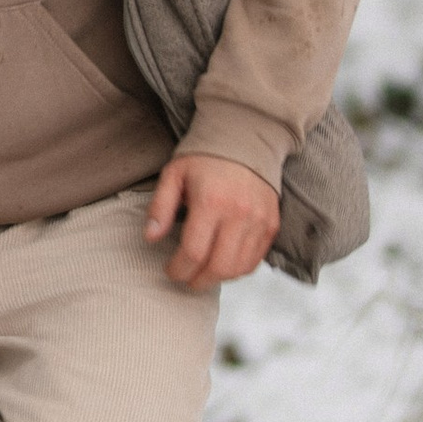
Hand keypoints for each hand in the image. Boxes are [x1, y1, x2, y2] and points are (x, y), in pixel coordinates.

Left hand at [145, 151, 280, 289]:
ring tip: (202, 275)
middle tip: (185, 280)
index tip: (170, 270)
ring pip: (239, 268)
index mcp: (211, 201)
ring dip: (218, 279)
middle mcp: (239, 214)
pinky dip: (238, 270)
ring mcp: (259, 221)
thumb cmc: (204, 158)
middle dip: (197, 280)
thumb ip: (160, 207)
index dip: (179, 269)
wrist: (245, 140)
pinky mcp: (271, 225)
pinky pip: (255, 261)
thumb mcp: (173, 175)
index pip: (194, 252)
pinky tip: (222, 266)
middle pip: (219, 267)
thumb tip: (150, 238)